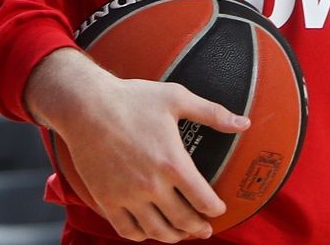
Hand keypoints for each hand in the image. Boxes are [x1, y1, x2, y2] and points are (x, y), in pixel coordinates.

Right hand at [25, 49, 250, 241]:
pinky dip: (142, 235)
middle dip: (199, 228)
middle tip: (204, 229)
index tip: (219, 210)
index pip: (204, 200)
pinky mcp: (107, 200)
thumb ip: (212, 113)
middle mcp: (152, 185)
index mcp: (173, 163)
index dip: (216, 210)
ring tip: (180, 233)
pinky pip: (128, 230)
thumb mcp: (176, 98)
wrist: (86, 106)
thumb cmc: (132, 99)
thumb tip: (243, 123)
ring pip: (157, 231)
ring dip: (174, 236)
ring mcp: (128, 196)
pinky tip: (149, 229)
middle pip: (183, 221)